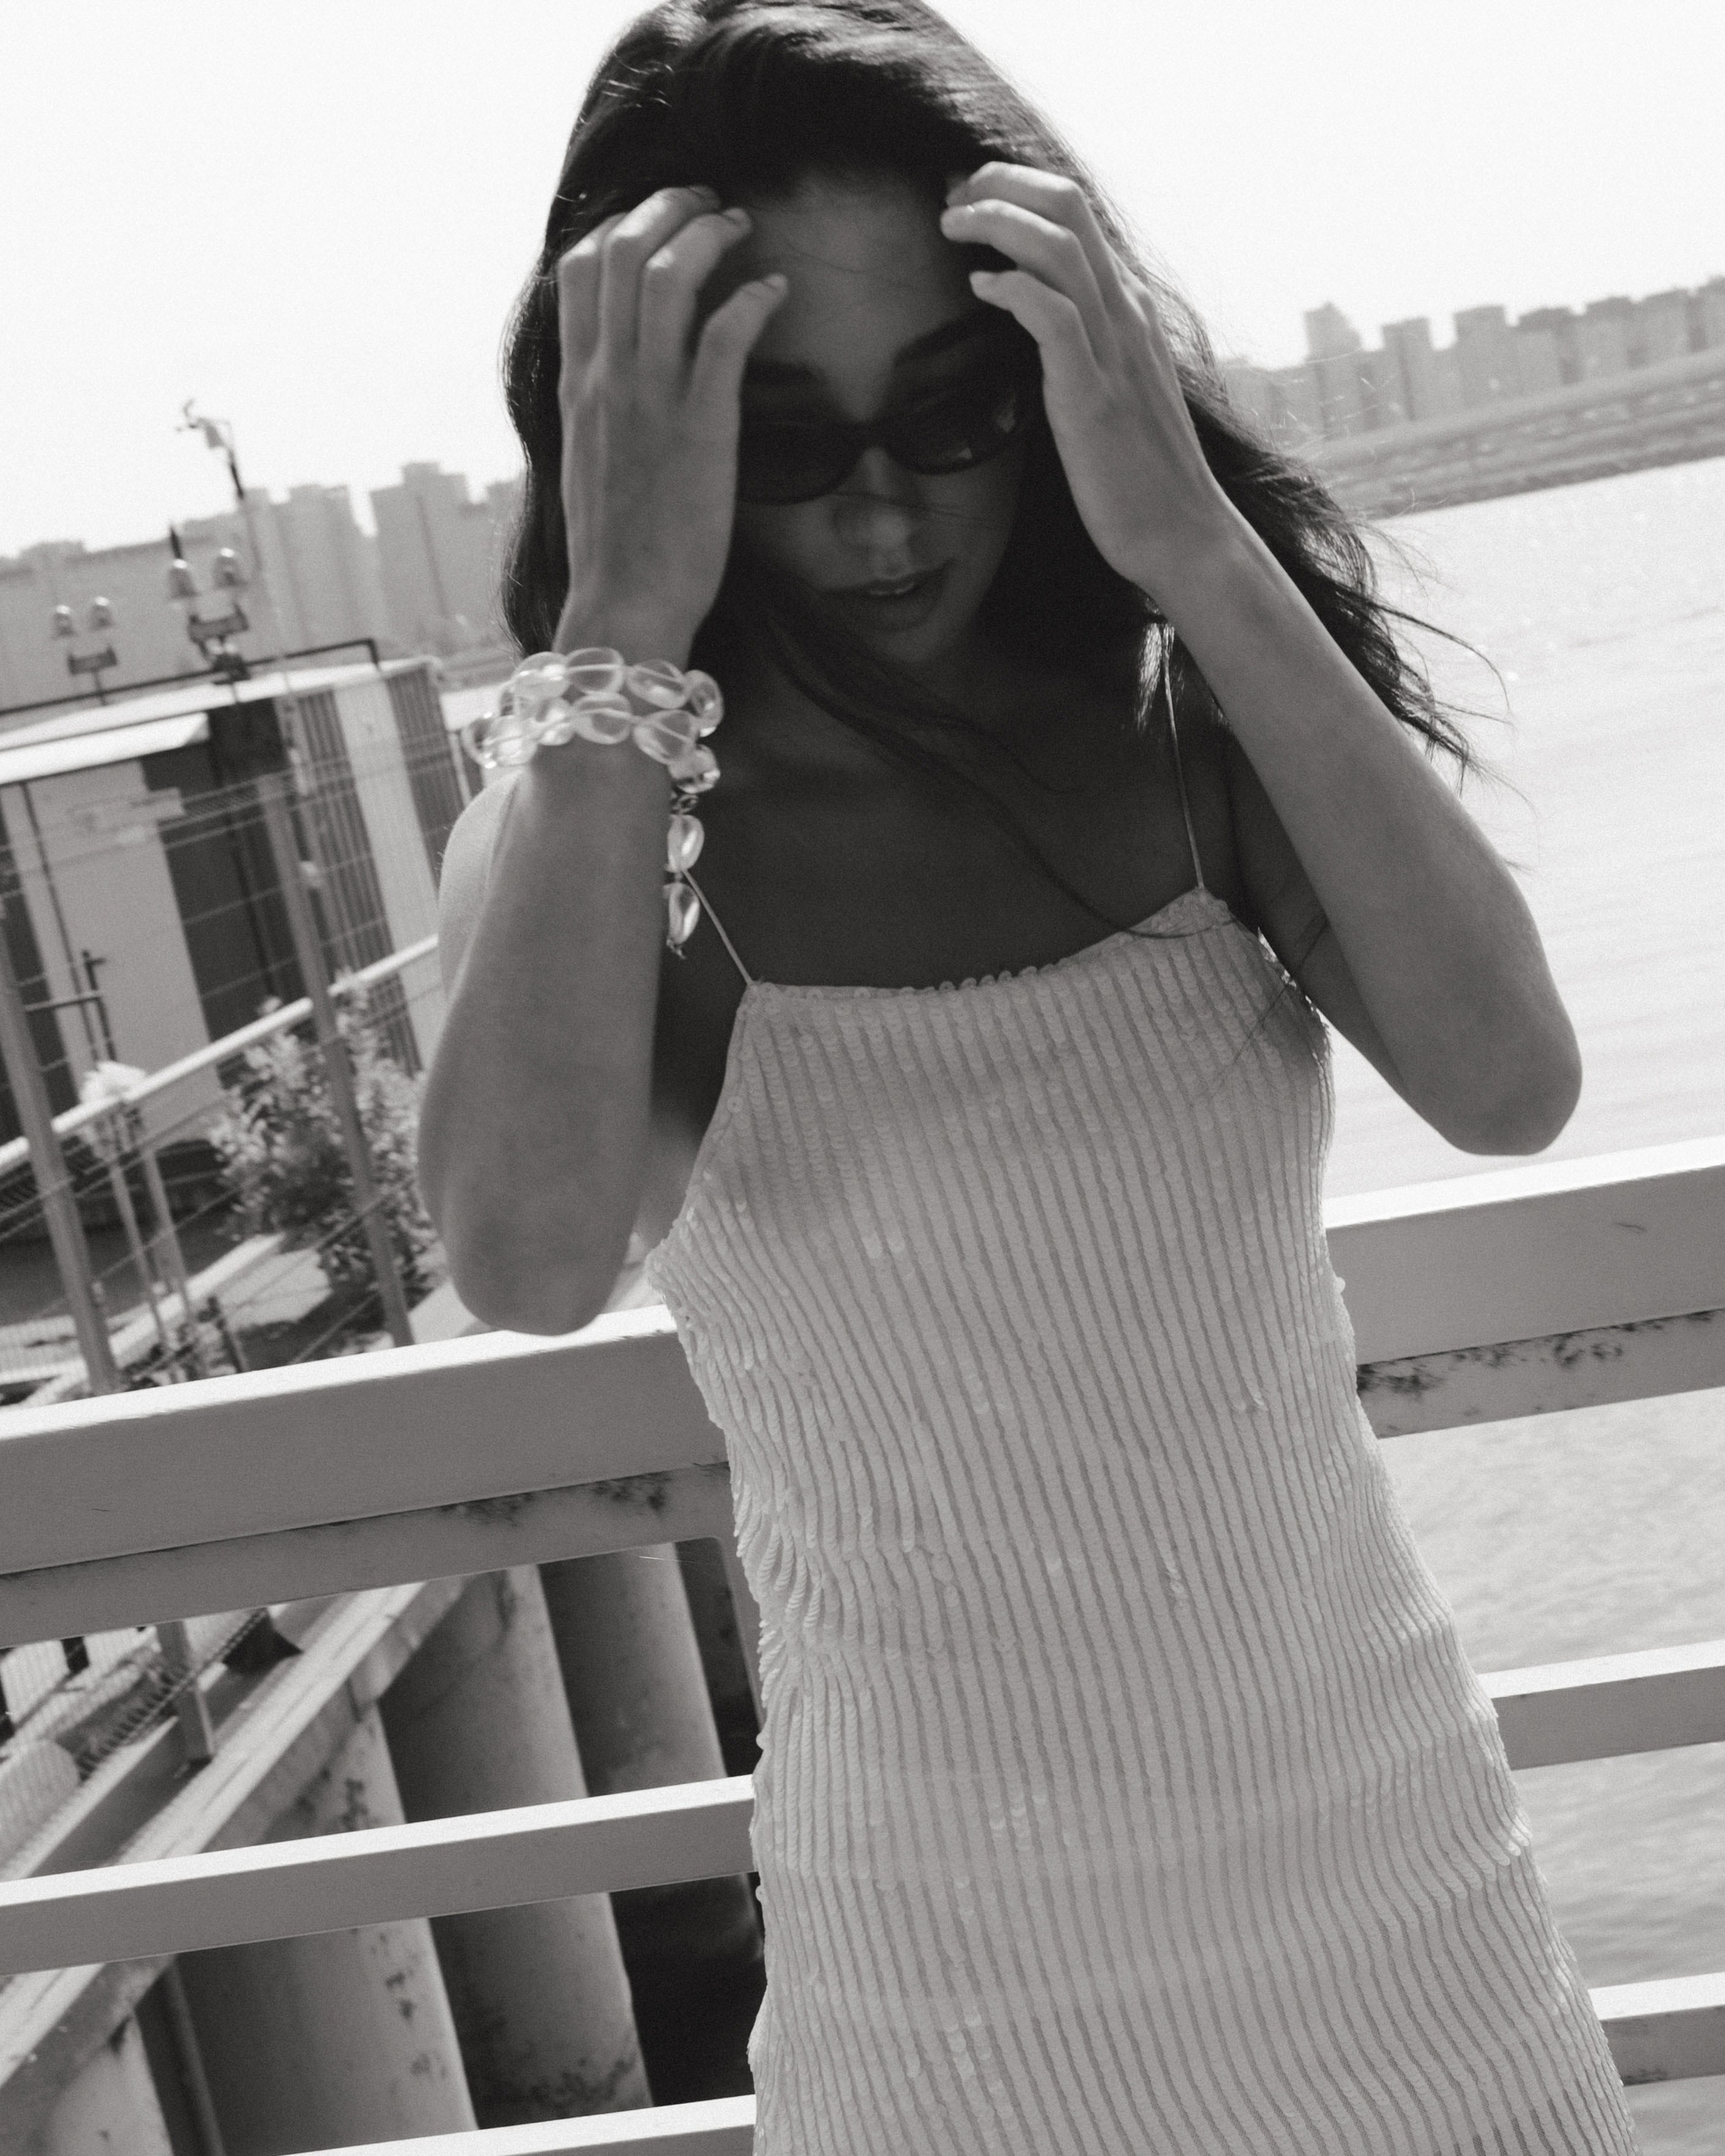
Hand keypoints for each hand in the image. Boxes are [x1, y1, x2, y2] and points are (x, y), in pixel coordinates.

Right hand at [555, 186, 786, 657]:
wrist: (624, 606)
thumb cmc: (615, 548)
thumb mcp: (588, 461)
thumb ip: (598, 408)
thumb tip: (614, 378)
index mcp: (576, 385)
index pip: (578, 269)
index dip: (618, 225)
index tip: (656, 221)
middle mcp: (606, 379)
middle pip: (621, 250)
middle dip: (668, 207)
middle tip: (708, 203)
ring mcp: (651, 398)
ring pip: (668, 274)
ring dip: (710, 235)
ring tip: (741, 227)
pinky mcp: (700, 427)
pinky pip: (725, 334)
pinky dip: (753, 298)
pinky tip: (775, 291)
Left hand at [940, 165, 1233, 603]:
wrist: (1182, 532)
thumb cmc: (1141, 471)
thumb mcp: (1115, 385)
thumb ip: (1086, 343)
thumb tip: (1039, 318)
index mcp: (1130, 307)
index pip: (1078, 214)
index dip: (1019, 189)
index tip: (971, 199)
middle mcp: (1127, 313)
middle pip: (1067, 205)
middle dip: (1000, 185)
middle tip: (951, 199)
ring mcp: (1114, 350)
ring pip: (1059, 247)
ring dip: (996, 222)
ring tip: (952, 227)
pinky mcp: (1094, 393)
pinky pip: (1053, 317)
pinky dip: (1012, 288)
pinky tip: (979, 287)